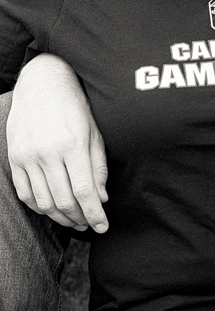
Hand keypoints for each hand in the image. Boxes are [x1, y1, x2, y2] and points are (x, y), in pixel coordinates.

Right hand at [7, 55, 108, 232]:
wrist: (42, 84)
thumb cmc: (75, 106)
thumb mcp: (94, 132)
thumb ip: (98, 166)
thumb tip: (102, 198)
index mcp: (73, 144)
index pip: (85, 192)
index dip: (95, 214)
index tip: (103, 226)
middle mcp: (48, 152)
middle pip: (64, 200)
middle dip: (80, 218)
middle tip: (89, 224)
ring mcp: (28, 156)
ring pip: (43, 201)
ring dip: (60, 217)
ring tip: (74, 220)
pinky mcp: (14, 157)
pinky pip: (25, 192)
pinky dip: (38, 206)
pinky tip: (51, 208)